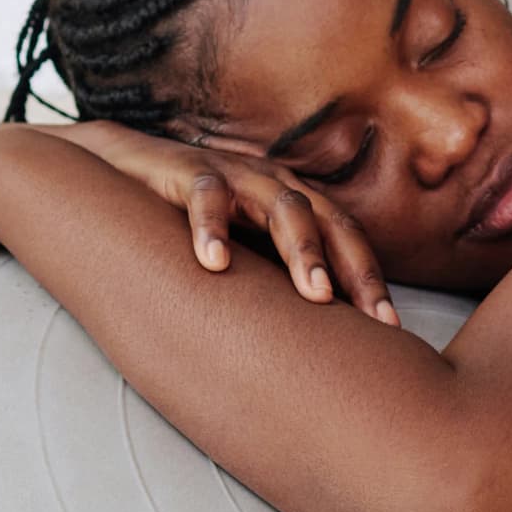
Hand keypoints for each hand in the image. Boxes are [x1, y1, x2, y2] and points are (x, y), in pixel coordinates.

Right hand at [55, 120, 396, 323]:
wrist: (120, 166)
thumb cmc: (192, 219)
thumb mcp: (241, 248)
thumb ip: (273, 281)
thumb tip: (315, 345)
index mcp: (294, 204)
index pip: (346, 238)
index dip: (370, 280)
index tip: (391, 329)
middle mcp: (273, 186)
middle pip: (327, 222)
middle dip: (352, 269)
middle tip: (372, 317)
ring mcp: (235, 174)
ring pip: (280, 205)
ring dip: (301, 248)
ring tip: (314, 292)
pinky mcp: (188, 170)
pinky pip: (206, 195)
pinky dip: (211, 226)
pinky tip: (214, 262)